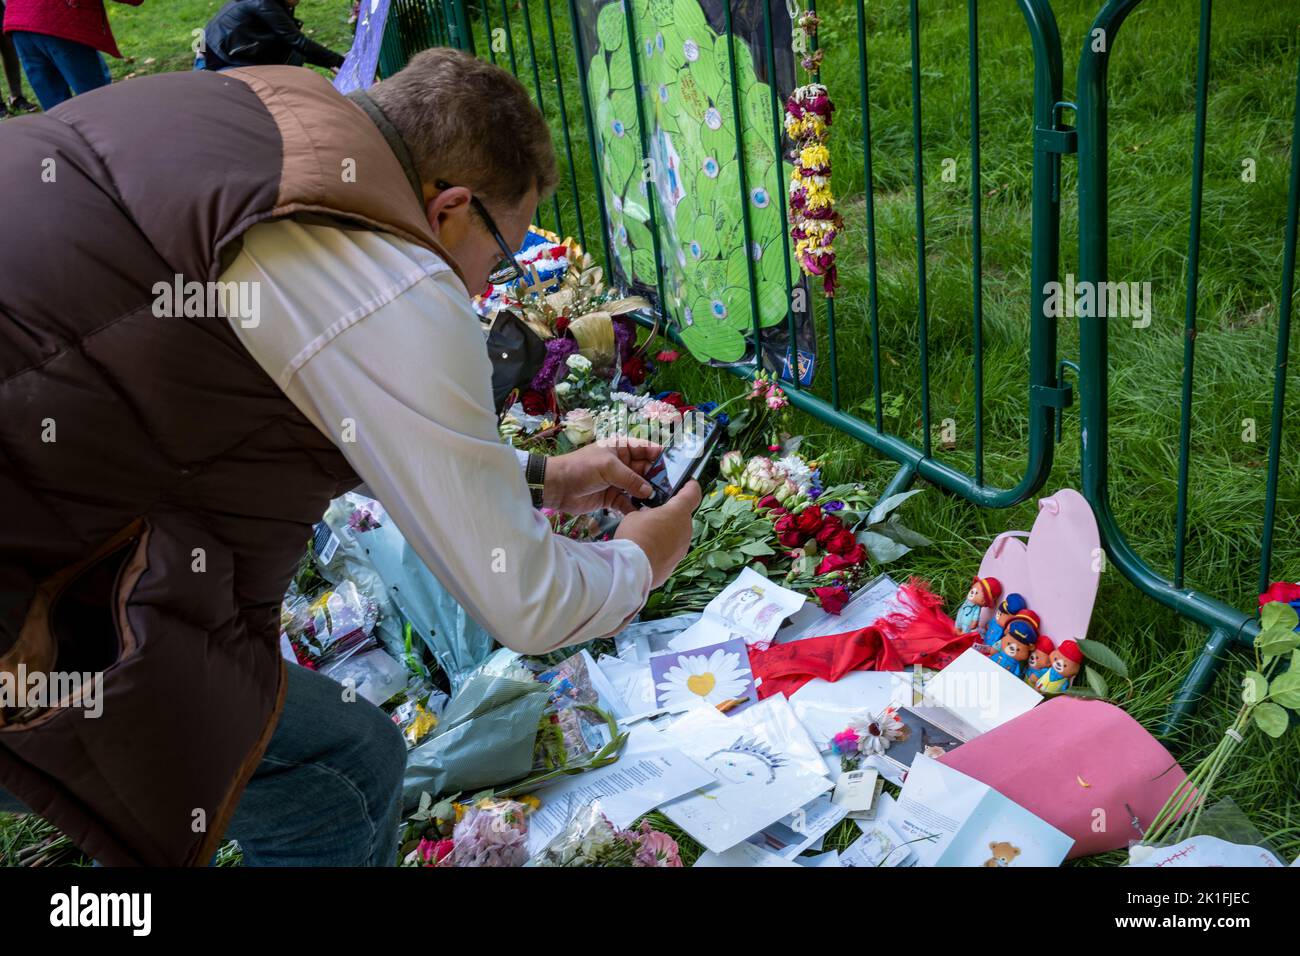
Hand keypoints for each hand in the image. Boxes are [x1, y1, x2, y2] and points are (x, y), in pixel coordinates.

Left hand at [542, 438, 661, 514]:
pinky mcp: (612, 498)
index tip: (677, 466)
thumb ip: (631, 479)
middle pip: (646, 471)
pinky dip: (635, 508)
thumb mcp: (608, 467)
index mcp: (621, 448)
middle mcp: (622, 463)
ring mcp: (618, 481)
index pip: (647, 449)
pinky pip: (629, 503)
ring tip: (662, 504)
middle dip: (658, 479)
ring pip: (639, 488)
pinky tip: (645, 514)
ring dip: (648, 495)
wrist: (556, 486)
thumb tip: (650, 491)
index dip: (661, 456)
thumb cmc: (581, 468)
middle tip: (672, 490)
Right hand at [614, 480, 702, 587]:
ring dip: (666, 532)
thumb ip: (646, 513)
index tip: (689, 483)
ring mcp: (682, 548)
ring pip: (677, 534)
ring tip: (646, 535)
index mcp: (678, 512)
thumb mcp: (634, 515)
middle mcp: (685, 530)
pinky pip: (671, 551)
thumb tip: (648, 517)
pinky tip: (646, 550)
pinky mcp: (676, 563)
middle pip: (682, 516)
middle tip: (653, 513)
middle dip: (670, 514)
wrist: (631, 570)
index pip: (693, 493)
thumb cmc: (633, 537)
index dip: (691, 486)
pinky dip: (662, 548)